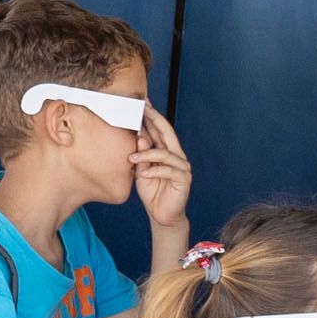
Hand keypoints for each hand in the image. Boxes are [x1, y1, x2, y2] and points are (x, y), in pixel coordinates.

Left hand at [129, 105, 193, 231]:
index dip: (152, 116)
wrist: (162, 214)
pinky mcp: (184, 178)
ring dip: (147, 153)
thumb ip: (141, 155)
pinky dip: (154, 170)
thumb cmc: (152, 191)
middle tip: (144, 109)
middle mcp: (176, 155)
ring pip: (165, 153)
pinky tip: (144, 173)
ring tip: (132, 157)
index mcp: (166, 150)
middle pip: (167, 133)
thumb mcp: (141, 171)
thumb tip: (139, 137)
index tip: (143, 103)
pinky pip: (168, 170)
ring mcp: (182, 166)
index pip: (159, 129)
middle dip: (155, 119)